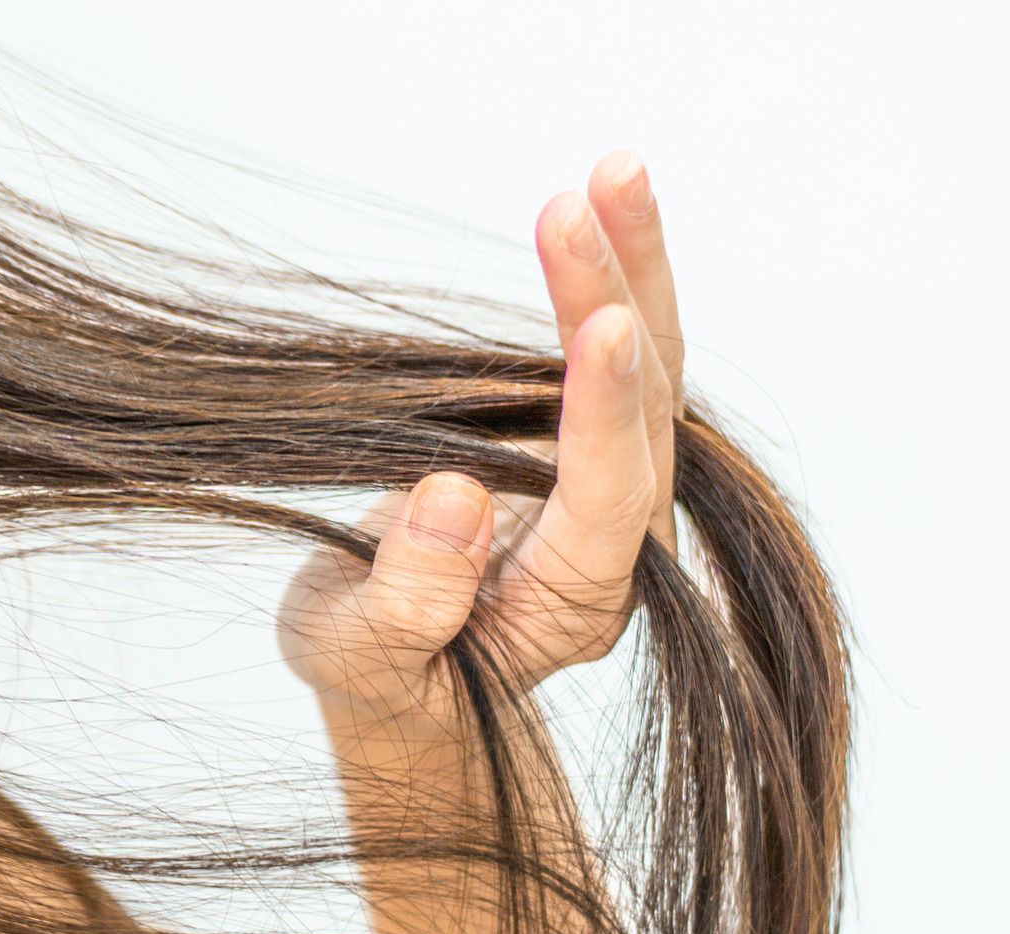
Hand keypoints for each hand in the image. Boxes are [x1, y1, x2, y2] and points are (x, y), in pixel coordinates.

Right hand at [279, 150, 682, 723]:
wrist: (414, 687)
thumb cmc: (381, 679)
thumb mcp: (361, 661)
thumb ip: (406, 606)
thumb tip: (456, 496)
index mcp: (573, 607)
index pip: (606, 502)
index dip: (604, 415)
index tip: (601, 325)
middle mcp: (617, 546)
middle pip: (646, 416)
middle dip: (617, 302)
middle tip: (586, 196)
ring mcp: (609, 493)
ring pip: (648, 374)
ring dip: (631, 272)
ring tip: (612, 172)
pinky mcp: (584, 450)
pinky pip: (611, 363)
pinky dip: (605, 286)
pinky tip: (590, 212)